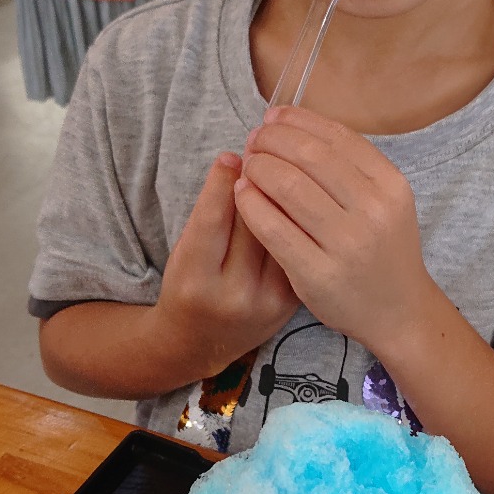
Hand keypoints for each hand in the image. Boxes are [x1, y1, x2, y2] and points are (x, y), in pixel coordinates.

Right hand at [154, 151, 298, 380]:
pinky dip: (302, 222)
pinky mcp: (292, 303)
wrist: (205, 342)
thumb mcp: (186, 251)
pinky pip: (300, 249)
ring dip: (289, 197)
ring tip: (289, 168)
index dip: (223, 184)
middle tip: (266, 151)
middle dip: (261, 184)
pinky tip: (307, 195)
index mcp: (195, 280)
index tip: (232, 155)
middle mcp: (234, 295)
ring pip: (283, 235)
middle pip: (254, 224)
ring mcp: (268, 302)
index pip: (212, 221)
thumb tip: (238, 160)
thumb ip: (209, 214)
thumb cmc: (192, 284)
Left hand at [234, 107, 432, 355]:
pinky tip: (243, 194)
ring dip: (258, 167)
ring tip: (248, 164)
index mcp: (391, 186)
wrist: (398, 310)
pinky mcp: (318, 274)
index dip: (298, 121)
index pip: (337, 137)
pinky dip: (251, 204)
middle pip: (309, 157)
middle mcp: (373, 211)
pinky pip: (274, 229)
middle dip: (272, 141)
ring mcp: (347, 245)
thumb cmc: (383, 249)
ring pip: (288, 187)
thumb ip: (350, 166)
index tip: (273, 118)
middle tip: (254, 140)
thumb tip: (292, 125)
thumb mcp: (385, 202)